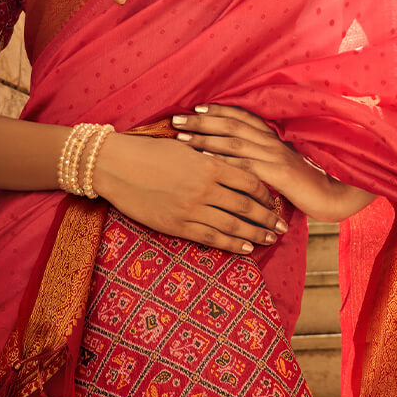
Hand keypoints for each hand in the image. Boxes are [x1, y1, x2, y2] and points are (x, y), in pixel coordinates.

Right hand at [90, 131, 287, 253]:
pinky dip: (232, 244)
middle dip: (267, 218)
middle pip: (246, 206)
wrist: (115, 165)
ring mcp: (191, 208)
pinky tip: (245, 248)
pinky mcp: (177, 225)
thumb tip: (229, 163)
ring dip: (255, 234)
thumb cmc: (147, 151)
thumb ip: (209, 157)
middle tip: (282, 225)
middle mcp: (205, 188)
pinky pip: (211, 238)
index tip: (273, 200)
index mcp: (209, 164)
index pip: (248, 180)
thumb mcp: (184, 148)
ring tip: (270, 239)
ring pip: (233, 225)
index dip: (264, 193)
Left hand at [172, 105, 373, 222]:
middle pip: (231, 125)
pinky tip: (203, 162)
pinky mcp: (277, 174)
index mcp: (273, 136)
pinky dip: (221, 162)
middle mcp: (272, 141)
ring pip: (233, 142)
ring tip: (182, 138)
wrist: (333, 195)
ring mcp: (275, 156)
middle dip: (202, 121)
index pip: (241, 117)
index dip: (217, 111)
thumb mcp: (282, 164)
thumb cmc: (306, 183)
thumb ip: (263, 156)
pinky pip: (243, 165)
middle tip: (176, 120)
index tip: (195, 109)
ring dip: (205, 139)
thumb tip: (238, 156)